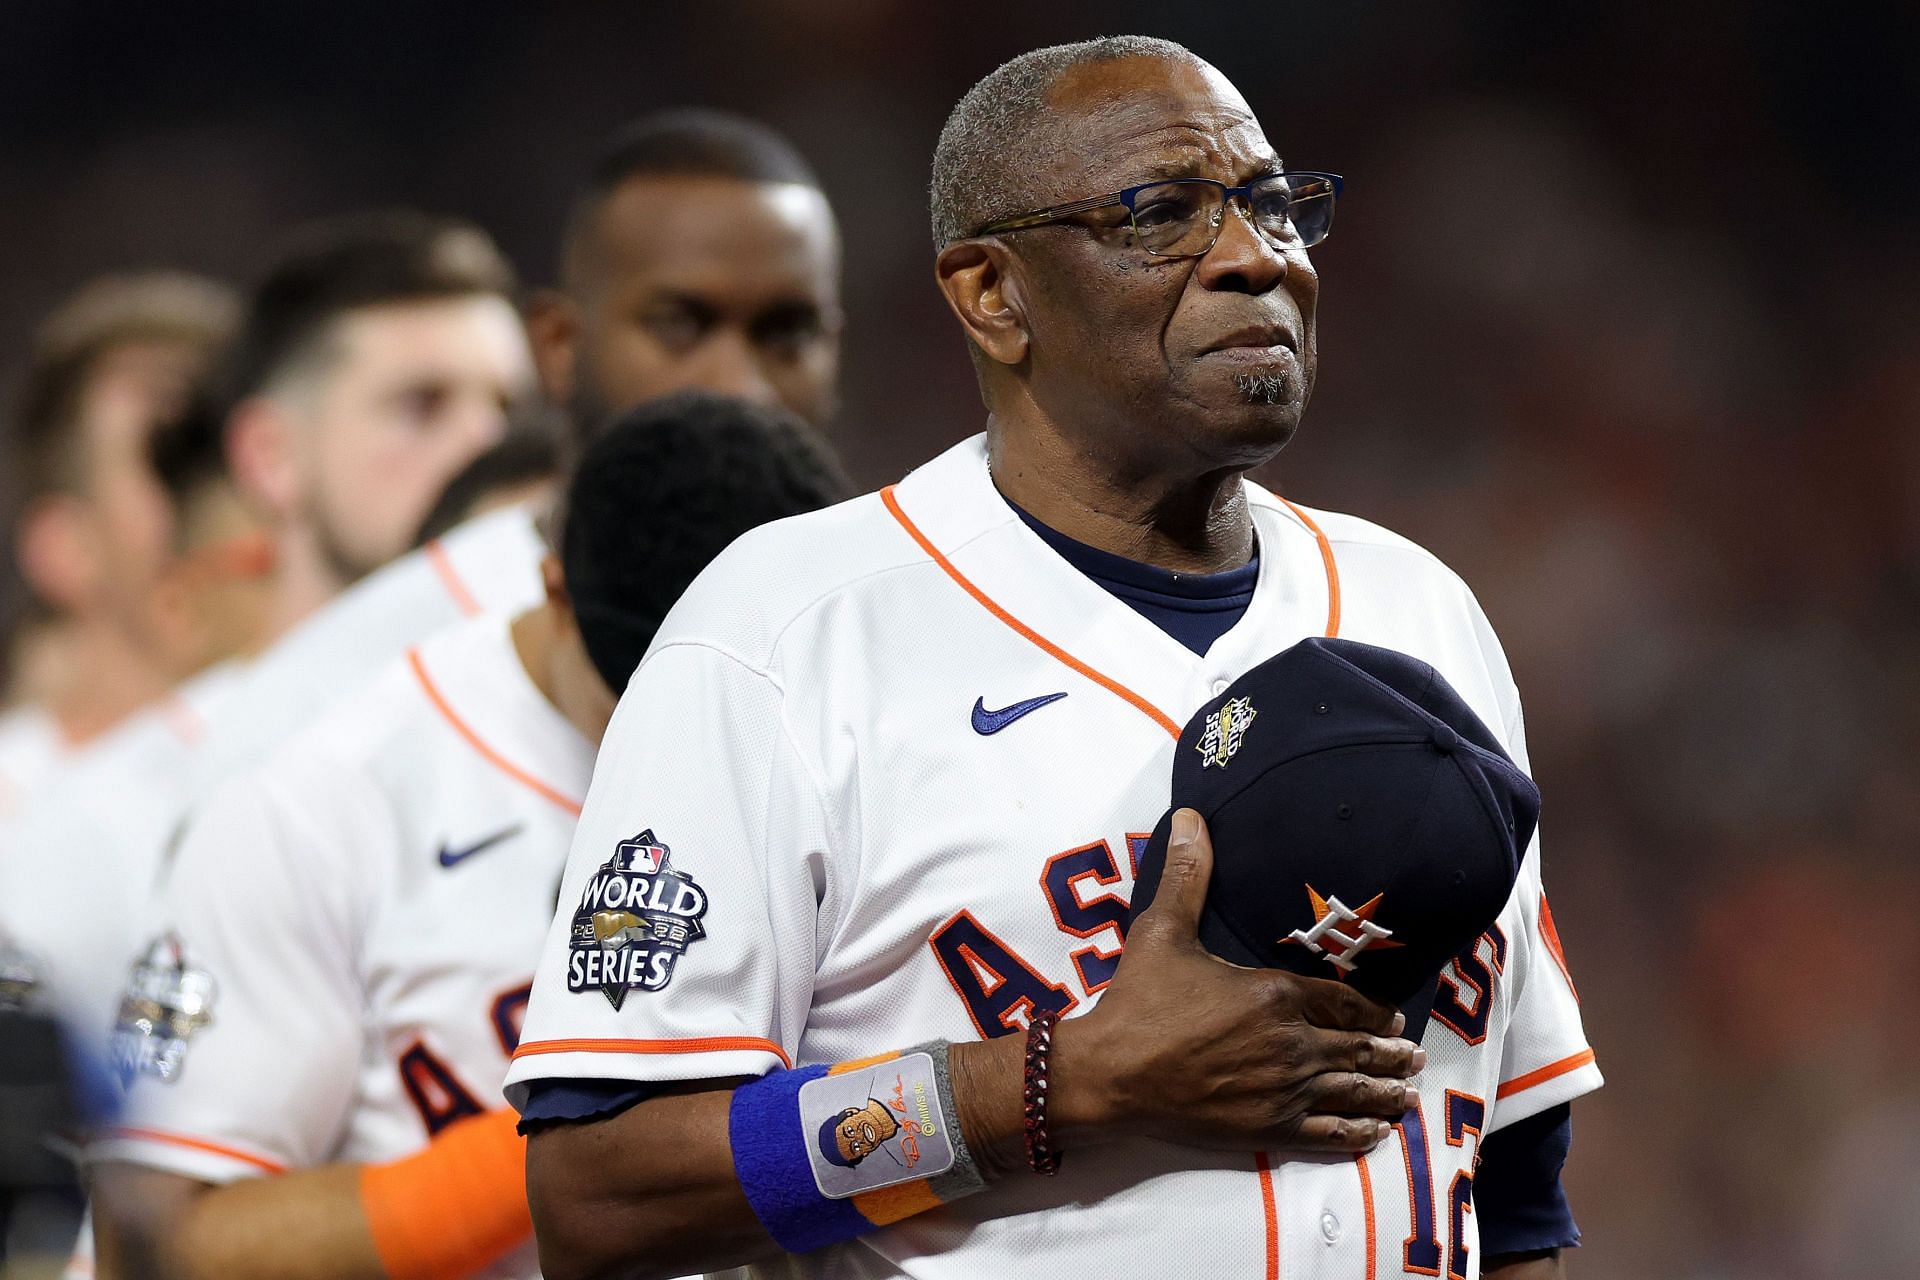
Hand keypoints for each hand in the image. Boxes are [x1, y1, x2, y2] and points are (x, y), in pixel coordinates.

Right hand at [1053, 807, 1421, 1154]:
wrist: (1111, 1073)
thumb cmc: (1138, 1000)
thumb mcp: (1162, 930)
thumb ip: (1187, 876)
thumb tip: (1190, 817)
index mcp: (1275, 994)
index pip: (1344, 1001)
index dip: (1373, 1009)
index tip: (1393, 1015)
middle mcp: (1292, 1043)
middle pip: (1358, 1047)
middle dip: (1391, 1051)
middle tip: (1413, 1053)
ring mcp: (1284, 1090)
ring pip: (1352, 1090)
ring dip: (1385, 1091)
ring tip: (1406, 1091)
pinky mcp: (1268, 1128)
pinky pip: (1328, 1134)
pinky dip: (1357, 1133)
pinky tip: (1373, 1132)